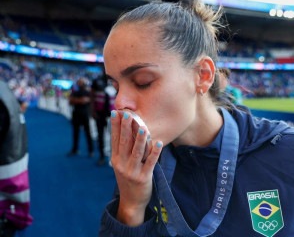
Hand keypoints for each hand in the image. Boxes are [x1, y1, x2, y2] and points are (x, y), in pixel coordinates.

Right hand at [110, 110, 162, 225]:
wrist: (131, 201)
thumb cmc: (128, 179)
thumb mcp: (121, 164)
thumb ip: (122, 150)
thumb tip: (124, 131)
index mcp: (116, 159)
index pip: (115, 139)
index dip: (115, 125)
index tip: (115, 112)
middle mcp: (122, 164)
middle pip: (124, 143)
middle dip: (126, 127)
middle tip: (127, 114)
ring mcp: (132, 171)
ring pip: (137, 152)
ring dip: (140, 139)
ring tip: (143, 127)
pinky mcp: (143, 178)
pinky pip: (150, 163)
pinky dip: (154, 153)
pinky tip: (158, 143)